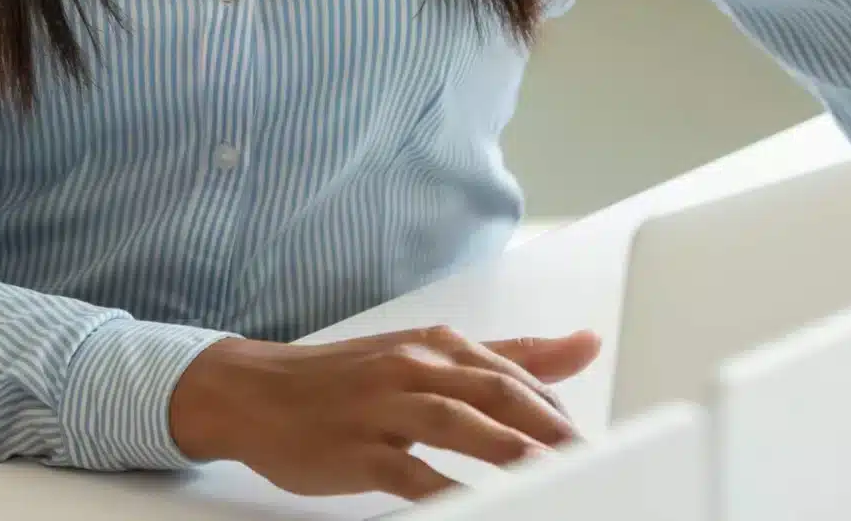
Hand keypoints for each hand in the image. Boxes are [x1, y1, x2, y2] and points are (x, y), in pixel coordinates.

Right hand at [167, 326, 601, 501]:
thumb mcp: (426, 356)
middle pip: (495, 394)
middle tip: (590, 459)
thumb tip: (585, 344)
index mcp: (437, 346)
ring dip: (510, 453)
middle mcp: (413, 367)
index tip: (595, 441)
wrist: (255, 391)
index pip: (514, 375)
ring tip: (552, 477)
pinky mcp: (357, 448)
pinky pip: (408, 472)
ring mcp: (382, 407)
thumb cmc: (348, 378)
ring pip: (459, 426)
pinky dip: (444, 490)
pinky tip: (473, 505)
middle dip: (549, 429)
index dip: (558, 410)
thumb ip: (510, 356)